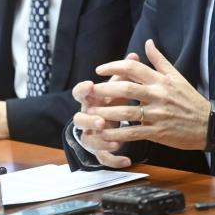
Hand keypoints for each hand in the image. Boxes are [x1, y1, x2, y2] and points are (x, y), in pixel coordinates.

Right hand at [72, 53, 139, 167]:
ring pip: (89, 140)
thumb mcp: (120, 86)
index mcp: (91, 99)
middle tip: (101, 120)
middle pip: (79, 119)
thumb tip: (135, 55)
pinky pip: (103, 157)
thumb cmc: (116, 98)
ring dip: (101, 140)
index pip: (80, 93)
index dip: (83, 90)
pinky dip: (113, 159)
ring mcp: (92, 134)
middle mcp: (87, 117)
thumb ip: (125, 73)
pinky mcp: (100, 149)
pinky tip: (127, 159)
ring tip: (116, 141)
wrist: (113, 119)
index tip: (91, 85)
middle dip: (89, 120)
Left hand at [84, 40, 209, 151]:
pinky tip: (105, 134)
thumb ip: (159, 60)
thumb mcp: (177, 76)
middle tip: (88, 90)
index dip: (115, 66)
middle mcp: (159, 95)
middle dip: (104, 89)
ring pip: (127, 112)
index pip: (134, 68)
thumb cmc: (190, 99)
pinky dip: (118, 134)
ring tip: (91, 112)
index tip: (99, 70)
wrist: (208, 123)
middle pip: (127, 88)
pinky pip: (134, 133)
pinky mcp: (158, 132)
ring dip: (107, 112)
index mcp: (162, 80)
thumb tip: (148, 43)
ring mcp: (158, 114)